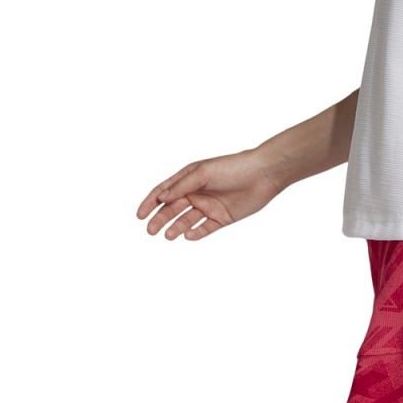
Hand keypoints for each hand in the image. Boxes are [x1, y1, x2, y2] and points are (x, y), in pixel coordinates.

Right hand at [135, 148, 282, 240]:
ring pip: (186, 221)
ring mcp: (209, 206)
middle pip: (172, 209)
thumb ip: (181, 186)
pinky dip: (195, 233)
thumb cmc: (233, 167)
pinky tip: (189, 235)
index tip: (139, 215)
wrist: (263, 174)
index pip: (164, 192)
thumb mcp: (203, 173)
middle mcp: (197, 193)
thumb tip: (160, 198)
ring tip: (169, 235)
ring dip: (176, 228)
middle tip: (150, 230)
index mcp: (189, 178)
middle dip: (160, 219)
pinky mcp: (221, 218)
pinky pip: (204, 229)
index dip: (150, 203)